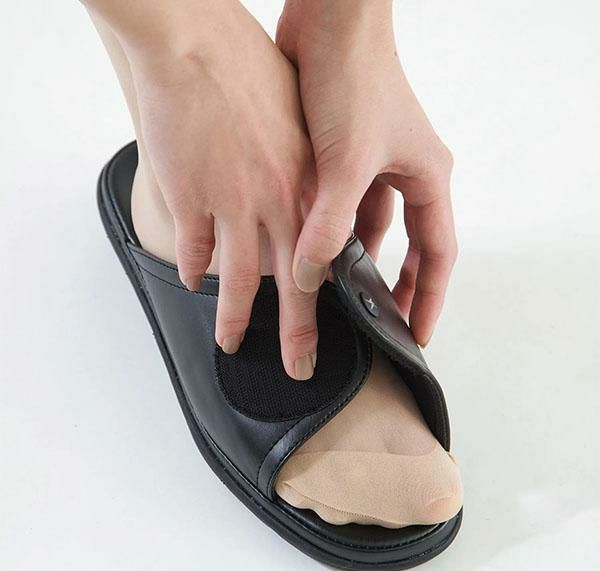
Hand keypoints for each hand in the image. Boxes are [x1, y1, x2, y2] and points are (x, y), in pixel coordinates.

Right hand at [125, 2, 317, 378]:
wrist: (194, 42)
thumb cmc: (249, 71)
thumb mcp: (296, 124)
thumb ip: (302, 175)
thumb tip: (301, 211)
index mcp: (309, 184)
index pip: (326, 257)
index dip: (332, 295)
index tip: (334, 321)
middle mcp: (278, 203)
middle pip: (294, 287)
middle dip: (299, 334)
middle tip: (301, 366)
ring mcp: (233, 205)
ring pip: (240, 282)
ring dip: (234, 319)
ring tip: (233, 342)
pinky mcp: (191, 200)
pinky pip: (194, 251)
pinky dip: (194, 270)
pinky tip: (196, 280)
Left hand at [277, 0, 456, 345]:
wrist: (328, 22)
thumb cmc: (355, 80)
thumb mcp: (347, 165)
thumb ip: (328, 226)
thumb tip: (309, 277)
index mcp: (426, 178)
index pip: (438, 253)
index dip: (430, 297)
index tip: (417, 333)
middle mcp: (405, 174)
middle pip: (407, 245)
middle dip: (394, 284)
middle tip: (379, 320)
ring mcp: (373, 166)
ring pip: (367, 227)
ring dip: (354, 257)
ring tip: (338, 293)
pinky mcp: (341, 155)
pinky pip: (339, 205)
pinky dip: (327, 228)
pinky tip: (309, 249)